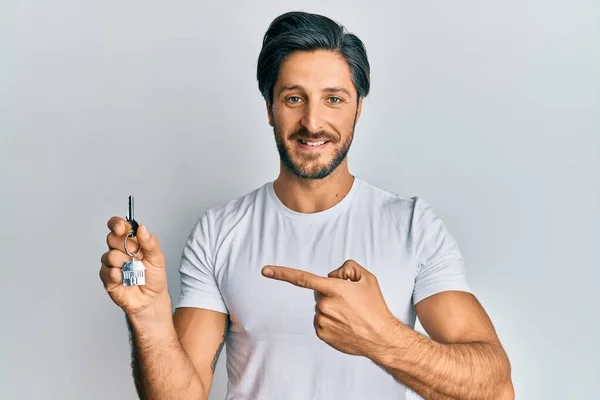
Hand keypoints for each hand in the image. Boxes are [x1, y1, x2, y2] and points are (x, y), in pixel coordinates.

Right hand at [99, 217, 166, 315]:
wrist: (151, 299)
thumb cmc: (154, 277)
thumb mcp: (157, 258)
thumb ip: (150, 242)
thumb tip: (142, 228)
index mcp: (131, 242)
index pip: (118, 226)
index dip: (117, 224)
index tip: (122, 228)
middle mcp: (119, 250)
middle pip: (111, 238)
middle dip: (124, 246)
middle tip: (135, 256)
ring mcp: (111, 264)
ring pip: (110, 256)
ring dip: (124, 264)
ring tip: (134, 271)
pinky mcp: (107, 278)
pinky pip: (107, 271)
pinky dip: (118, 275)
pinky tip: (125, 279)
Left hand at [261, 260, 395, 357]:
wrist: (381, 337)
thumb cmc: (375, 306)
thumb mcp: (366, 278)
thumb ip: (347, 267)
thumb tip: (332, 275)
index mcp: (333, 289)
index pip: (303, 278)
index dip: (282, 273)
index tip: (265, 271)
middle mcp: (324, 305)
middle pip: (319, 292)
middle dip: (330, 292)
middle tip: (350, 301)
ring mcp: (321, 320)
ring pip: (321, 307)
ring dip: (332, 308)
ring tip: (350, 315)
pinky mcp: (321, 333)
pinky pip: (321, 320)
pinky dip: (331, 320)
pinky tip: (346, 324)